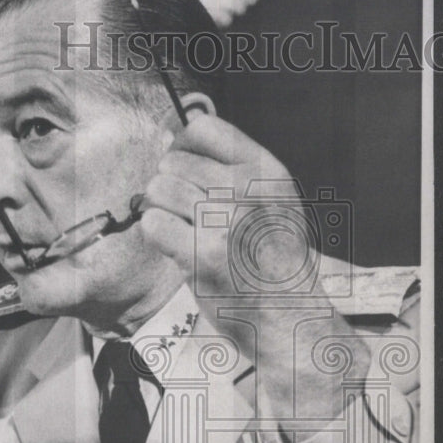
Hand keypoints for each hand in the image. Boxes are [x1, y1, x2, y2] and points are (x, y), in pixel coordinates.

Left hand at [140, 114, 369, 425]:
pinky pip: (154, 223)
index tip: (183, 172)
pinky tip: (177, 249)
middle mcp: (248, 189)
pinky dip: (157, 236)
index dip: (181, 146)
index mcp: (266, 170)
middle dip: (169, 187)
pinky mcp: (204, 254)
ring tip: (183, 233)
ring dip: (161, 212)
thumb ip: (232, 169)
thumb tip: (171, 139)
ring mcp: (226, 221)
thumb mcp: (274, 201)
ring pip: (159, 190)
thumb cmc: (273, 262)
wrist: (289, 316)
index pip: (202, 127)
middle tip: (186, 217)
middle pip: (172, 161)